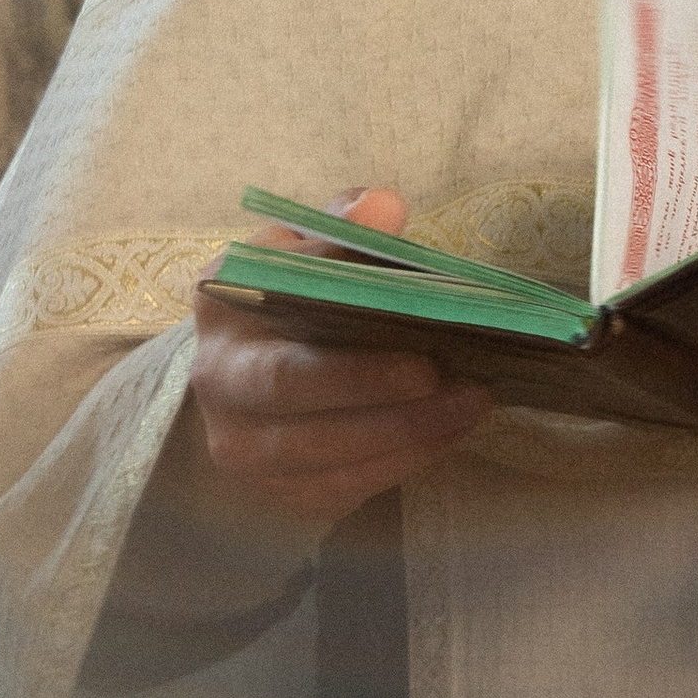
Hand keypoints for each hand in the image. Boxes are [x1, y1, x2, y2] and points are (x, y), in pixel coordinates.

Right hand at [185, 188, 490, 533]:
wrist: (238, 357)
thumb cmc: (278, 293)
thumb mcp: (296, 246)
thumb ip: (338, 229)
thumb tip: (382, 206)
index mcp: (223, 324)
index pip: (285, 366)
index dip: (356, 373)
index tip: (426, 360)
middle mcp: (222, 398)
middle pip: (308, 424)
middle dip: (394, 409)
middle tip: (469, 389)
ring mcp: (249, 455)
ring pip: (332, 465)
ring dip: (412, 438)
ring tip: (475, 404)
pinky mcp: (282, 490)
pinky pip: (346, 489)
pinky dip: (403, 464)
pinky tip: (449, 432)